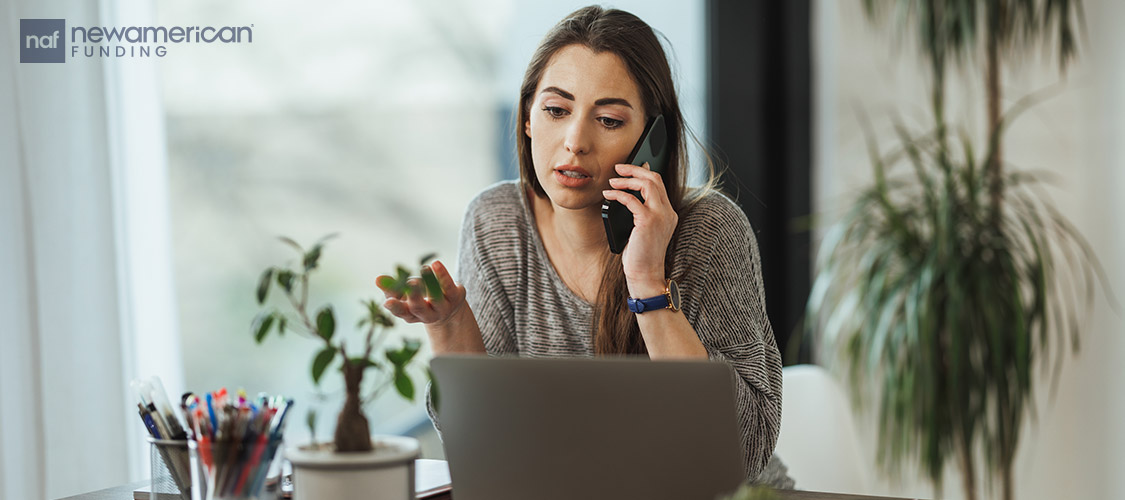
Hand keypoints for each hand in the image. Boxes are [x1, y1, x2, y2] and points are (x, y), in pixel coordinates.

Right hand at [376, 260, 465, 326]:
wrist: (449, 308)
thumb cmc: (421, 299)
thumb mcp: (405, 295)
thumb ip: (391, 288)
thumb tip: (378, 279)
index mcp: (411, 314)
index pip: (401, 311)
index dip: (395, 307)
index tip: (388, 301)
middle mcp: (427, 314)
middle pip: (419, 307)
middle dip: (414, 296)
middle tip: (410, 284)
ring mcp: (443, 307)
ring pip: (436, 298)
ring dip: (430, 284)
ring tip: (424, 269)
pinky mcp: (455, 297)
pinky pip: (449, 286)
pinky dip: (442, 275)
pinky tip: (435, 264)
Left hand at [602, 162, 677, 295]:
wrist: (645, 275)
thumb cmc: (640, 255)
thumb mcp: (642, 230)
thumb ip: (640, 212)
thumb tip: (626, 194)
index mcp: (668, 213)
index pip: (659, 184)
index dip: (643, 173)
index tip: (628, 169)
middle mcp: (668, 212)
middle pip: (655, 178)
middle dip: (635, 170)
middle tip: (618, 167)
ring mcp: (660, 216)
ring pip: (647, 184)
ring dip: (627, 180)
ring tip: (612, 182)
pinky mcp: (648, 222)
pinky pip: (632, 200)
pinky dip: (618, 194)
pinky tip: (608, 196)